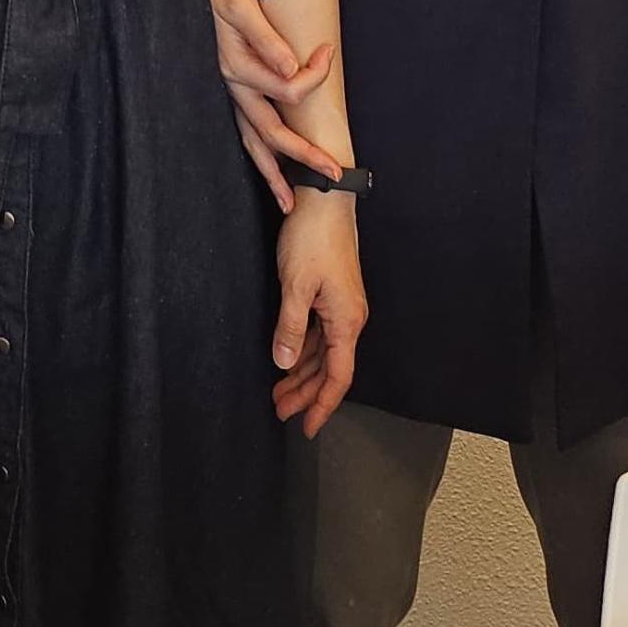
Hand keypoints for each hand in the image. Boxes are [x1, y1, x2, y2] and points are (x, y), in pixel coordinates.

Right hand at [191, 0, 343, 210]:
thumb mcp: (240, 3)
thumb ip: (265, 39)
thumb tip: (292, 69)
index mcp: (236, 67)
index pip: (288, 89)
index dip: (314, 75)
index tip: (327, 50)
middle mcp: (230, 84)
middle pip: (271, 133)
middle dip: (303, 157)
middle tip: (334, 177)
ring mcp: (226, 88)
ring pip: (251, 140)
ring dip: (272, 172)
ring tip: (289, 201)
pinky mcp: (226, 83)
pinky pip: (242, 127)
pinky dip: (256, 152)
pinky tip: (264, 164)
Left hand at [271, 189, 365, 437]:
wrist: (324, 198)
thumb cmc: (312, 237)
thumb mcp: (295, 286)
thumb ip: (289, 328)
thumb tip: (282, 364)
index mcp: (347, 321)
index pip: (337, 377)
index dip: (322, 405)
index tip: (306, 428)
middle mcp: (349, 318)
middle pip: (329, 368)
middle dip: (305, 393)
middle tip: (279, 411)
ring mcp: (341, 305)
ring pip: (322, 351)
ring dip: (301, 372)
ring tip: (278, 391)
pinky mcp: (331, 293)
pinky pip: (318, 332)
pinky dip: (302, 349)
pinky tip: (287, 356)